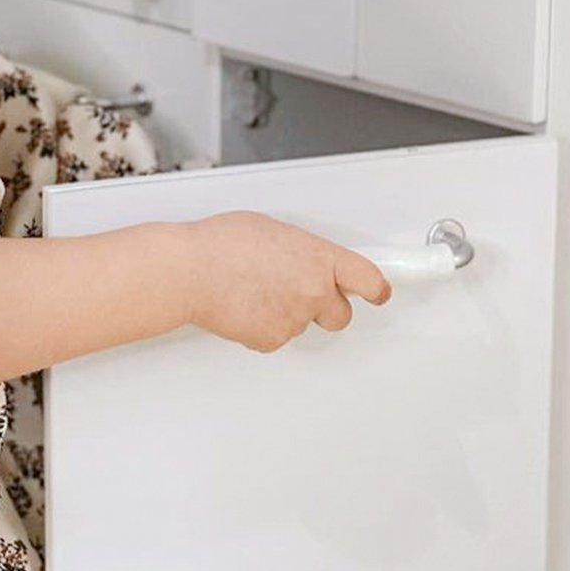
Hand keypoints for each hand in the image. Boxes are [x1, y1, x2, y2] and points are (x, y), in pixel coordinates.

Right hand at [182, 210, 391, 352]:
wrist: (189, 272)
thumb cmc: (220, 245)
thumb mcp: (273, 230)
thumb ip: (300, 250)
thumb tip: (302, 260)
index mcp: (319, 258)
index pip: (368, 280)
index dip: (376, 289)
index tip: (380, 292)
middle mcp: (314, 291)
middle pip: (340, 314)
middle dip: (326, 307)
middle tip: (302, 295)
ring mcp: (294, 319)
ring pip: (302, 324)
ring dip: (286, 312)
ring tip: (254, 291)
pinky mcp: (271, 340)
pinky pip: (276, 337)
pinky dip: (263, 326)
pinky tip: (244, 307)